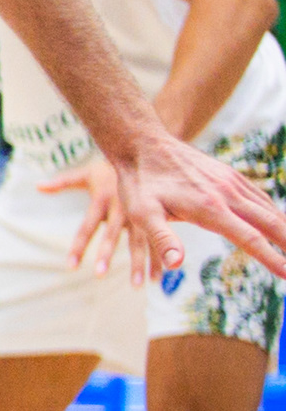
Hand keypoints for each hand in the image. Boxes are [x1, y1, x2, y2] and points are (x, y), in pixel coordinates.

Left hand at [39, 133, 285, 281]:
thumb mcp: (141, 214)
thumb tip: (174, 265)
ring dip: (285, 228)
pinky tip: (278, 223)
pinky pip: (259, 195)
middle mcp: (227, 193)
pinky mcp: (229, 174)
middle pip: (271, 223)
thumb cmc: (139, 184)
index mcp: (209, 208)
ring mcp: (231, 181)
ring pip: (269, 208)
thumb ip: (161, 239)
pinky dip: (274, 211)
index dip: (272, 259)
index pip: (250, 239)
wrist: (142, 144)